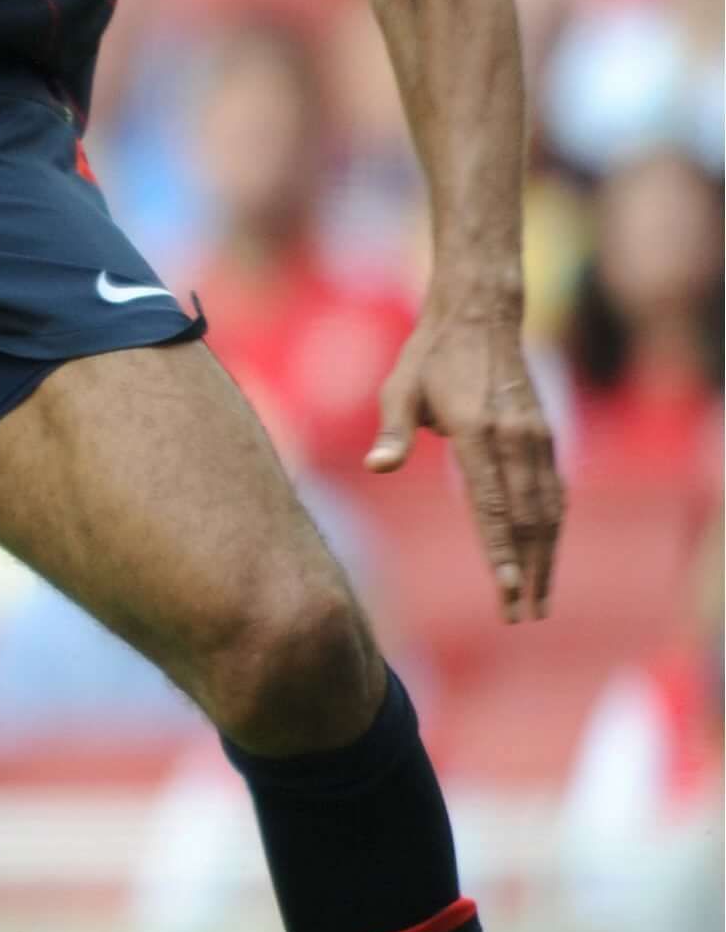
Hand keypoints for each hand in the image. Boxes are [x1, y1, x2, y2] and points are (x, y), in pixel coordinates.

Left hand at [367, 303, 561, 622]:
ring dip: (546, 557)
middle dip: (528, 571)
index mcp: (478, 432)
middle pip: (527, 518)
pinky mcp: (545, 436)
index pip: (493, 504)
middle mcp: (516, 439)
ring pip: (548, 509)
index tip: (508, 589)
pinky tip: (548, 554)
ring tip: (539, 600)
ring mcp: (536, 437)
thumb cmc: (429, 356)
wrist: (481, 316)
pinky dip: (553, 526)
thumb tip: (377, 467)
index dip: (501, 550)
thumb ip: (393, 430)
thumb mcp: (399, 387)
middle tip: (523, 616)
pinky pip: (554, 490)